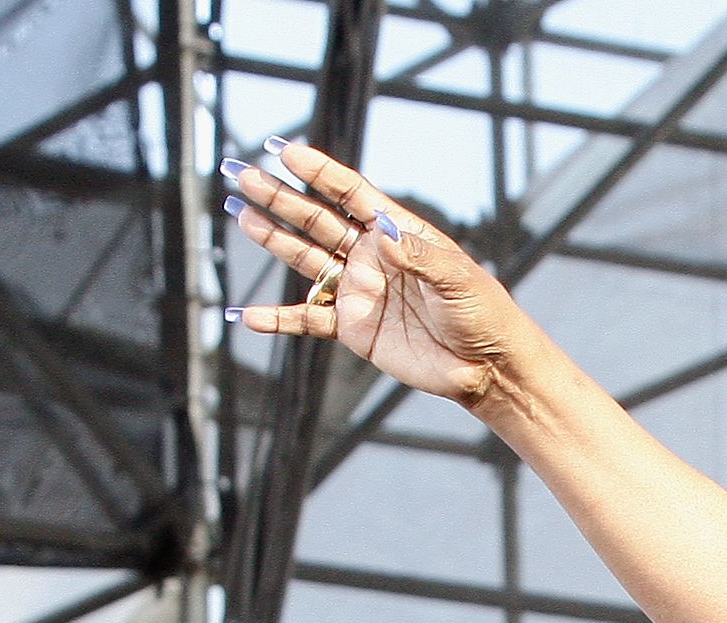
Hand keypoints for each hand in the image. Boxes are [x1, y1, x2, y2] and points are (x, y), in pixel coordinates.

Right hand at [222, 141, 528, 406]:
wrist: (486, 366)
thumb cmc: (482, 313)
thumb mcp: (457, 279)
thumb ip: (418, 255)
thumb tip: (380, 231)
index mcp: (398, 233)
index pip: (351, 194)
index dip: (320, 173)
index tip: (286, 152)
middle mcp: (372, 257)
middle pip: (317, 220)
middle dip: (280, 197)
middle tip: (242, 174)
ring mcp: (359, 291)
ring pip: (306, 259)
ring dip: (273, 239)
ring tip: (240, 214)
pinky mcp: (353, 328)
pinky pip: (309, 320)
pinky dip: (278, 319)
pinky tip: (248, 316)